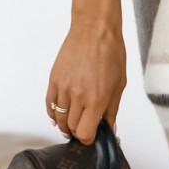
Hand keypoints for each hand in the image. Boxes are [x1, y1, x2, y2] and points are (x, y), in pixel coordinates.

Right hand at [46, 6, 126, 145]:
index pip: (85, 133)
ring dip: (66, 125)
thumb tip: (110, 130)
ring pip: (58, 119)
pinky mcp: (54, 80)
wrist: (94, 29)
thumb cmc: (111, 52)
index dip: (89, 139)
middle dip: (79, 132)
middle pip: (71, 128)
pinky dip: (54, 113)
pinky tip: (61, 113)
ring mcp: (63, 88)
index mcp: (96, 99)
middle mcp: (78, 96)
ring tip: (74, 121)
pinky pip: (49, 105)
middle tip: (86, 127)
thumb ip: (112, 110)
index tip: (93, 136)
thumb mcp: (119, 84)